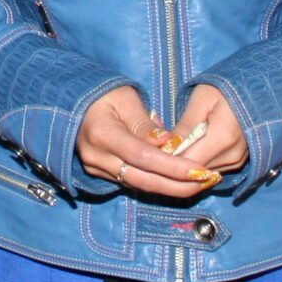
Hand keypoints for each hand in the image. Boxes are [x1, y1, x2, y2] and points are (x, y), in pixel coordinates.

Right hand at [77, 87, 224, 199]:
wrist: (75, 102)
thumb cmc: (104, 94)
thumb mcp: (127, 100)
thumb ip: (146, 126)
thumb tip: (168, 143)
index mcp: (102, 135)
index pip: (143, 158)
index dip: (173, 168)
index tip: (199, 170)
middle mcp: (97, 157)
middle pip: (143, 180)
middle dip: (178, 186)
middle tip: (206, 182)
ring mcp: (96, 168)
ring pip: (139, 186)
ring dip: (171, 187)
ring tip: (199, 182)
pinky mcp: (100, 173)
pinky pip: (132, 182)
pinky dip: (157, 182)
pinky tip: (178, 180)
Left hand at [169, 85, 248, 177]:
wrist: (257, 90)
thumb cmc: (226, 87)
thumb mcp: (201, 99)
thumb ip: (185, 125)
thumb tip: (166, 148)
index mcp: (223, 137)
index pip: (187, 162)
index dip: (167, 158)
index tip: (153, 147)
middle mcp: (232, 156)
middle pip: (194, 170)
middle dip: (174, 161)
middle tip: (160, 144)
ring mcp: (237, 162)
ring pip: (201, 172)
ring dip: (186, 161)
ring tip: (176, 142)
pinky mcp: (237, 163)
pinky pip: (211, 168)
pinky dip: (198, 159)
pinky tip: (191, 145)